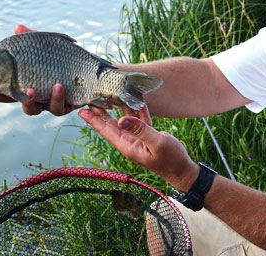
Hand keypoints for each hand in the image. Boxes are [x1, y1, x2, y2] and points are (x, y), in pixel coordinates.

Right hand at [0, 24, 77, 115]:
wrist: (93, 68)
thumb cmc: (65, 57)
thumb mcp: (48, 45)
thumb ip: (33, 38)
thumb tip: (18, 27)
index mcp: (27, 83)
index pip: (5, 90)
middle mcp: (37, 95)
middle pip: (16, 101)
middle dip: (3, 98)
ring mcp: (51, 102)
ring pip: (38, 108)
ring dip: (33, 99)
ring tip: (33, 88)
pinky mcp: (68, 105)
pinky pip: (60, 107)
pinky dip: (58, 97)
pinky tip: (59, 86)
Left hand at [78, 105, 198, 191]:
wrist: (183, 170)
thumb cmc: (171, 159)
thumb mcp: (157, 143)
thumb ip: (141, 130)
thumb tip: (122, 119)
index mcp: (128, 146)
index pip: (106, 131)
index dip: (94, 120)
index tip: (81, 110)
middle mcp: (130, 142)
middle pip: (111, 124)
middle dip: (101, 111)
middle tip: (90, 97)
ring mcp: (139, 139)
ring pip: (125, 120)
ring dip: (118, 108)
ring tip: (109, 95)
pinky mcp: (149, 136)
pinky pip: (139, 120)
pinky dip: (137, 110)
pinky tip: (136, 99)